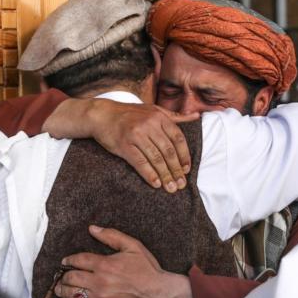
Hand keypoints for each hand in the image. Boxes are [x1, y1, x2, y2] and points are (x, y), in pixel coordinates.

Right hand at [43, 99, 196, 190]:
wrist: (102, 115)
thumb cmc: (129, 114)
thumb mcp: (153, 110)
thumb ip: (174, 116)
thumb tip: (196, 116)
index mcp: (159, 117)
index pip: (177, 138)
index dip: (184, 155)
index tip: (187, 169)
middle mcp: (149, 125)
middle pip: (168, 151)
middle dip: (176, 170)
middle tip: (181, 184)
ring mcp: (136, 135)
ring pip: (156, 159)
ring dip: (165, 176)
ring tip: (171, 188)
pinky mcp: (124, 146)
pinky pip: (140, 163)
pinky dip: (149, 174)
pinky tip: (155, 183)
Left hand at [55, 226, 195, 297]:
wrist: (159, 294)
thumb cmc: (147, 270)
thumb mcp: (133, 246)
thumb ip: (111, 236)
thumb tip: (93, 228)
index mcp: (105, 264)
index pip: (78, 260)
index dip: (69, 260)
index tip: (66, 261)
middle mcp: (99, 282)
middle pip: (71, 278)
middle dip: (64, 276)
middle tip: (62, 275)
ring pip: (72, 294)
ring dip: (63, 290)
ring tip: (61, 288)